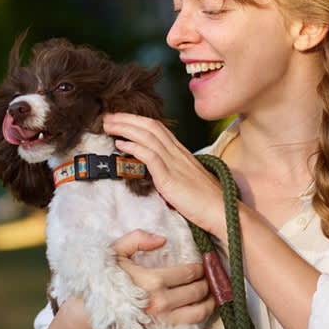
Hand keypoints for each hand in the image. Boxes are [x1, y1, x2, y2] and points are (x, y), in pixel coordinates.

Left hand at [104, 113, 227, 237]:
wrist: (220, 211)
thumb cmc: (206, 200)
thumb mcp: (187, 180)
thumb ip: (173, 171)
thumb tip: (158, 171)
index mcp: (181, 152)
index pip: (158, 128)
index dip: (138, 121)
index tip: (120, 119)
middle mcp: (178, 153)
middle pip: (151, 127)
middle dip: (127, 119)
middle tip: (108, 117)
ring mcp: (175, 163)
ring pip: (148, 137)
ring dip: (125, 129)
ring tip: (109, 126)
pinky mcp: (171, 177)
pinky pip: (150, 156)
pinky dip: (134, 147)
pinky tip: (121, 145)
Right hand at [112, 229, 215, 325]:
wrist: (94, 313)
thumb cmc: (107, 279)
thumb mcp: (116, 252)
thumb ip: (137, 239)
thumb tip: (162, 239)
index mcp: (152, 280)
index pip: (188, 272)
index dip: (200, 267)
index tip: (202, 264)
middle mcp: (160, 301)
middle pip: (197, 291)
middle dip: (207, 282)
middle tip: (209, 277)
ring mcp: (162, 319)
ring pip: (198, 311)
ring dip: (210, 302)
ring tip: (211, 293)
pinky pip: (190, 324)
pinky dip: (201, 316)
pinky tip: (203, 307)